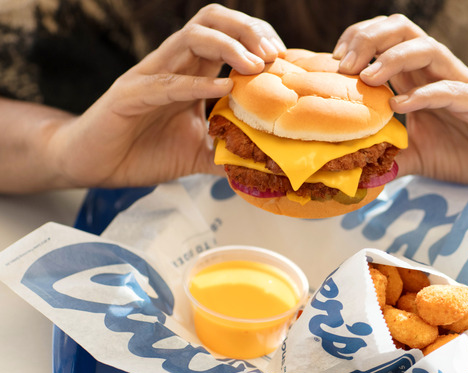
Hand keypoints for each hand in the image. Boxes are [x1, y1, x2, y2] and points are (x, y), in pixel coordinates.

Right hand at [49, 4, 285, 188]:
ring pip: (192, 37)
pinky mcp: (131, 95)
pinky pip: (168, 82)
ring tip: (255, 66)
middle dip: (248, 30)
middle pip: (213, 20)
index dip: (258, 38)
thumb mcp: (200, 152)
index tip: (282, 59)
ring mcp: (151, 75)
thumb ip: (231, 151)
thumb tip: (269, 164)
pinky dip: (198, 83)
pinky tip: (224, 88)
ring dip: (230, 46)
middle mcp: (173, 64)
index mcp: (191, 70)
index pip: (228, 34)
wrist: (94, 165)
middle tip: (273, 56)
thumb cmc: (143, 151)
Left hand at [333, 15, 467, 182]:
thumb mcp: (418, 156)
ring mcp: (460, 83)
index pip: (385, 40)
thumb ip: (390, 156)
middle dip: (369, 38)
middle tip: (344, 66)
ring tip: (368, 78)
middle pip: (402, 30)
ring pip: (427, 48)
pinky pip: (450, 88)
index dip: (357, 40)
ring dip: (392, 58)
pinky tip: (402, 107)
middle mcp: (438, 72)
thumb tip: (358, 170)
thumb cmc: (466, 152)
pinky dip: (424, 94)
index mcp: (419, 77)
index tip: (333, 62)